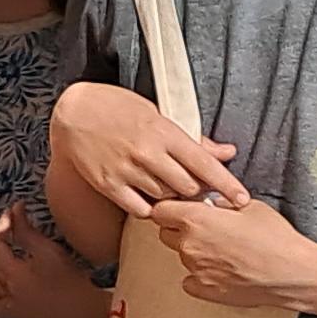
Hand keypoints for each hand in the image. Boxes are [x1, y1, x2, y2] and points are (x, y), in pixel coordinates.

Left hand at [0, 207, 110, 317]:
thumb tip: (16, 209)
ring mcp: (6, 307)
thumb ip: (26, 229)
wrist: (83, 312)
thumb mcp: (48, 250)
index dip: (1, 224)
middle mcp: (3, 293)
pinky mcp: (12, 315)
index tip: (11, 214)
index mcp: (11, 275)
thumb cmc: (70, 282)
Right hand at [53, 79, 240, 214]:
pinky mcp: (110, 185)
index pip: (204, 163)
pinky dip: (149, 208)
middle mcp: (148, 153)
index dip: (227, 184)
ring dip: (173, 199)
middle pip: (188, 187)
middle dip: (198, 192)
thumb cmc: (118, 108)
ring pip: (166, 199)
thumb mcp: (158, 115)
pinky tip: (149, 198)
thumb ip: (193, 139)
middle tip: (197, 190)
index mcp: (164, 132)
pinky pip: (140, 209)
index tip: (242, 199)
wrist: (74, 112)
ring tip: (167, 187)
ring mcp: (128, 171)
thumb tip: (226, 152)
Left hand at [148, 184, 312, 308]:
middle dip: (180, 227)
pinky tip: (221, 268)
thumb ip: (221, 202)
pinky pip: (191, 279)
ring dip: (193, 250)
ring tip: (222, 249)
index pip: (160, 210)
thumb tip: (212, 202)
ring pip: (181, 256)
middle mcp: (189, 246)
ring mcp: (194, 270)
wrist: (291, 273)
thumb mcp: (249, 206)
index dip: (170, 207)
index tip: (181, 207)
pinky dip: (200, 274)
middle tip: (205, 226)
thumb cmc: (275, 239)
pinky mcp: (204, 290)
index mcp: (196, 220)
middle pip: (166, 233)